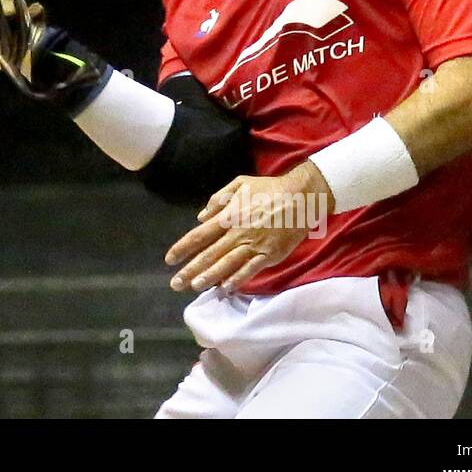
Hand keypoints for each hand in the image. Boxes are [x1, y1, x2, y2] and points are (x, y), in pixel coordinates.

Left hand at [164, 162, 333, 292]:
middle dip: (190, 270)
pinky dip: (237, 279)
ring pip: (227, 265)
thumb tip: (201, 217)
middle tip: (175, 284)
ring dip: (209, 277)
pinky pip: (251, 269)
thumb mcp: (240, 184)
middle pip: (209, 254)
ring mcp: (254, 245)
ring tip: (194, 287)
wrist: (301, 197)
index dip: (183, 248)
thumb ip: (218, 199)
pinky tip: (225, 288)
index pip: (199, 235)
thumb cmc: (268, 189)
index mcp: (228, 216)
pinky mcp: (270, 255)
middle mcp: (238, 233)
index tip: (169, 260)